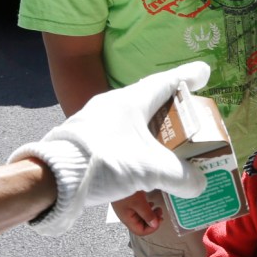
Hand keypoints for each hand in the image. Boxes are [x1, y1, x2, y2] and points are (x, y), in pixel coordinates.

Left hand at [9, 61, 211, 235]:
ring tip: (168, 140)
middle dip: (172, 106)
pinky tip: (140, 158)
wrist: (51, 179)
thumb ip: (181, 176)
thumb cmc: (105, 161)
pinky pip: (120, 133)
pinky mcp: (85, 138)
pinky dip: (136, 141)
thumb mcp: (151, 169)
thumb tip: (200, 184)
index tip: (205, 72)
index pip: (167, 81)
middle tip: (190, 114)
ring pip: (133, 118)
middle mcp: (113, 104)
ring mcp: (95, 120)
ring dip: (153, 126)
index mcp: (131, 100)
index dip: (188, 76)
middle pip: (150, 99)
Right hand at [111, 192, 161, 235]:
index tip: (160, 220)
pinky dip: (147, 208)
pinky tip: (150, 203)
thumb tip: (155, 224)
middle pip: (142, 225)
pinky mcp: (129, 202)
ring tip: (157, 207)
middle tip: (160, 212)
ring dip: (151, 214)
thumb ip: (147, 214)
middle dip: (153, 221)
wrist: (114, 177)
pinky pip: (139, 210)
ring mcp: (127, 209)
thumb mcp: (139, 203)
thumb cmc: (125, 189)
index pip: (141, 231)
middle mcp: (127, 216)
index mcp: (128, 219)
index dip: (152, 228)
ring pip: (141, 217)